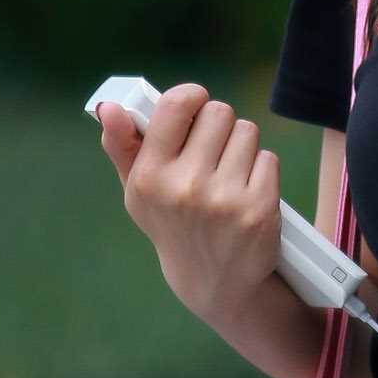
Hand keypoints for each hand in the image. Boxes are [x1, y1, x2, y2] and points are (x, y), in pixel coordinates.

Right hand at [95, 83, 281, 322]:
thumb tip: (108, 107)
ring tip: (229, 174)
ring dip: (242, 146)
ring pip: (247, 131)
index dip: (192, 96)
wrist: (214, 281)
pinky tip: (247, 192)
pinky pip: (268, 158)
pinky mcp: (259, 209)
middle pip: (219, 112)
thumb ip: (123, 146)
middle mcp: (185, 187)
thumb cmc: (173, 222)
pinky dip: (261, 170)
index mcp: (150, 178)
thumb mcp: (140, 192)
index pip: (176, 105)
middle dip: (219, 125)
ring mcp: (224, 199)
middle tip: (212, 151)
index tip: (196, 105)